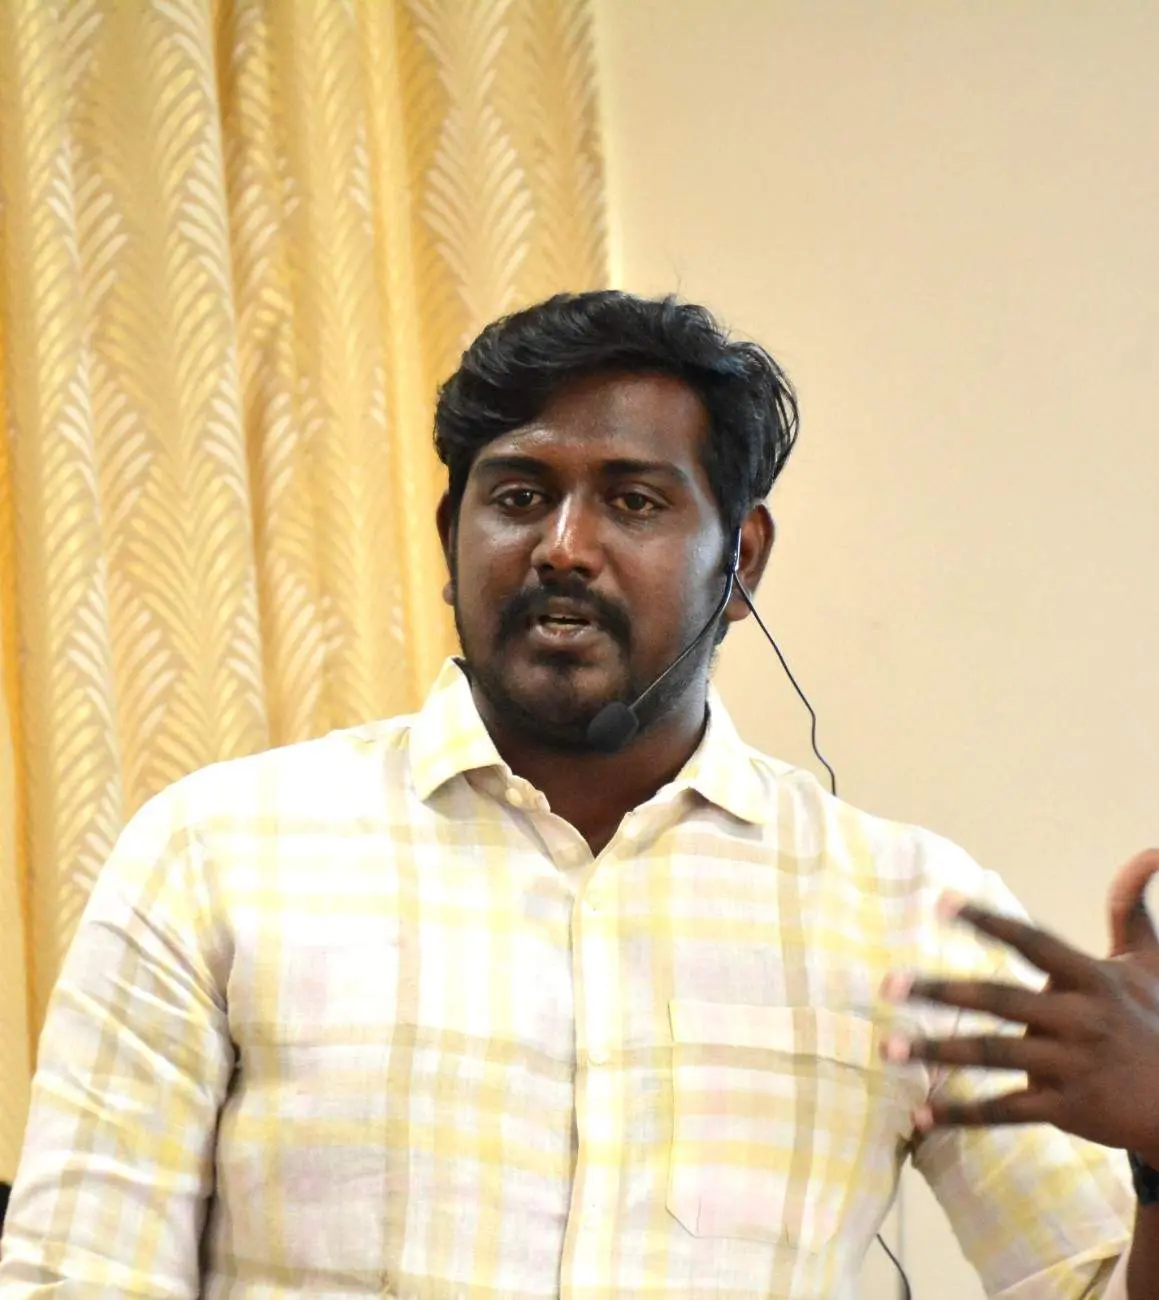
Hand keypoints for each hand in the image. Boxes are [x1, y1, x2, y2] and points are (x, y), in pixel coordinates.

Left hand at [880, 849, 1158, 1163]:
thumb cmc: (1155, 1021)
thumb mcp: (1147, 963)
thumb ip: (1129, 909)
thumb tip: (1148, 849)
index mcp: (1089, 978)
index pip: (1030, 941)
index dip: (988, 921)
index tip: (940, 903)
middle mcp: (1078, 1018)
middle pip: (998, 1000)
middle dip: (941, 992)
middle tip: (889, 984)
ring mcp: (1071, 1065)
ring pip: (992, 1055)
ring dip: (937, 1051)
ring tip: (889, 1048)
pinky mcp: (1067, 1109)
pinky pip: (1005, 1111)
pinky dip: (962, 1113)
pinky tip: (922, 1116)